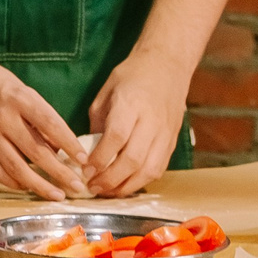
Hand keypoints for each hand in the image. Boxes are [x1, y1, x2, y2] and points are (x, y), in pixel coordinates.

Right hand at [0, 41, 85, 198]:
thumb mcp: (22, 90)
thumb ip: (39, 117)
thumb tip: (58, 147)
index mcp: (19, 99)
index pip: (51, 125)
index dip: (70, 144)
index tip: (84, 159)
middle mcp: (3, 118)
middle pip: (37, 152)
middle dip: (60, 172)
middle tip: (77, 186)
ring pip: (17, 168)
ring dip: (40, 185)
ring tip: (57, 194)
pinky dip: (13, 182)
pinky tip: (27, 187)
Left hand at [85, 49, 186, 195]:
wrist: (168, 65)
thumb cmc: (133, 75)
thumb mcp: (106, 92)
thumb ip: (98, 122)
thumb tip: (89, 152)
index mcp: (131, 104)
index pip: (116, 137)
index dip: (100, 158)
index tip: (85, 170)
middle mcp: (151, 121)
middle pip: (133, 159)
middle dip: (110, 179)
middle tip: (92, 187)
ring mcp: (165, 134)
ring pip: (148, 170)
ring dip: (126, 186)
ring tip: (107, 192)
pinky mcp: (173, 142)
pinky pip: (158, 169)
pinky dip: (141, 182)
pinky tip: (125, 185)